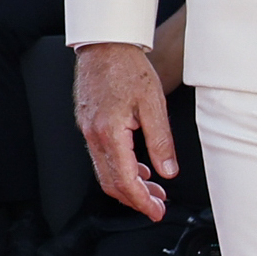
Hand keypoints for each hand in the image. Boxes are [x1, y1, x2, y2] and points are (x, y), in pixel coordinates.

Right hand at [74, 40, 176, 219]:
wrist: (106, 44)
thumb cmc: (128, 67)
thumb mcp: (154, 104)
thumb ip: (161, 141)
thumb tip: (168, 171)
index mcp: (110, 133)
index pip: (125, 180)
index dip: (141, 201)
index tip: (155, 211)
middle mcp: (94, 135)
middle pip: (111, 183)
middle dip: (135, 199)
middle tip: (156, 206)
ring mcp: (88, 130)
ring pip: (105, 172)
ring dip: (128, 185)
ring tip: (152, 189)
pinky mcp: (89, 124)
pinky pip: (102, 156)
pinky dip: (119, 168)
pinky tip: (137, 167)